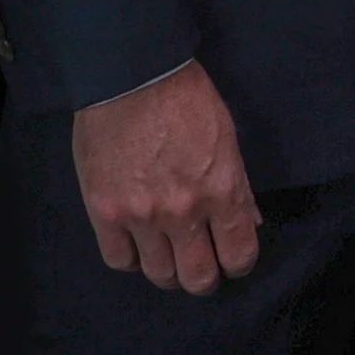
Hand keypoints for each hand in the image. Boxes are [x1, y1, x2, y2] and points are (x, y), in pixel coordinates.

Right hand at [70, 60, 259, 294]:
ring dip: (169, 270)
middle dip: (205, 277)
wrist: (132, 76)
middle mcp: (183, 211)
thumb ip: (238, 186)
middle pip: (197, 277)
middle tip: (202, 266)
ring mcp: (141, 216)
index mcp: (221, 189)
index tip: (234, 259)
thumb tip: (250, 221)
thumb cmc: (186, 97)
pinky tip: (139, 245)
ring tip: (170, 257)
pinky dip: (132, 258)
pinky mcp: (104, 212)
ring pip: (159, 274)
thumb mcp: (228, 136)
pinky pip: (119, 260)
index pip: (239, 253)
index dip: (239, 263)